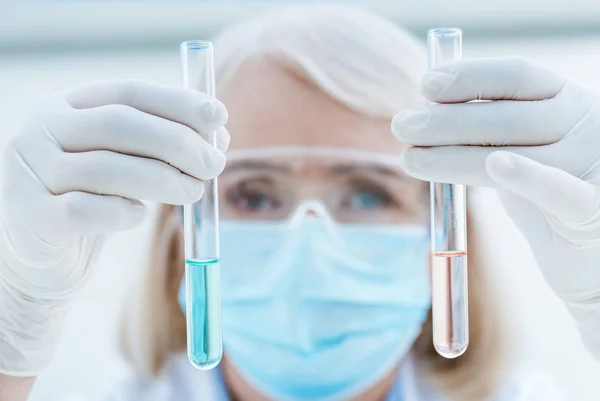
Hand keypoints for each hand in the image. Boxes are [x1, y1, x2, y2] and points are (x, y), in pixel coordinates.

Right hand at [0, 80, 228, 374]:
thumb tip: (219, 135)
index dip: (178, 102)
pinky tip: (138, 215)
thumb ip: (164, 146)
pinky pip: (86, 210)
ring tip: (193, 192)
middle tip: (214, 165)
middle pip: (120, 125)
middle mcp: (42, 131)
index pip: (128, 92)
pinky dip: (124, 212)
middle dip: (178, 143)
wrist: (40, 257)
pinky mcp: (32, 217)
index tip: (219, 116)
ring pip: (108, 168)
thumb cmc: (91, 201)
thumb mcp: (127, 164)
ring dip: (165, 180)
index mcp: (67, 106)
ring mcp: (30, 173)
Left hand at [392, 57, 599, 357]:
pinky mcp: (591, 212)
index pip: (516, 76)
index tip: (426, 86)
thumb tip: (426, 113)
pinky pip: (560, 192)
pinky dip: (527, 177)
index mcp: (567, 101)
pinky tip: (496, 164)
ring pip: (513, 154)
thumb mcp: (523, 148)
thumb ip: (488, 129)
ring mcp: (591, 166)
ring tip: (411, 158)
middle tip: (402, 125)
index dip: (469, 77)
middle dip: (446, 120)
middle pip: (507, 116)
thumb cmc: (547, 192)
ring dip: (454, 155)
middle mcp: (583, 126)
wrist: (589, 251)